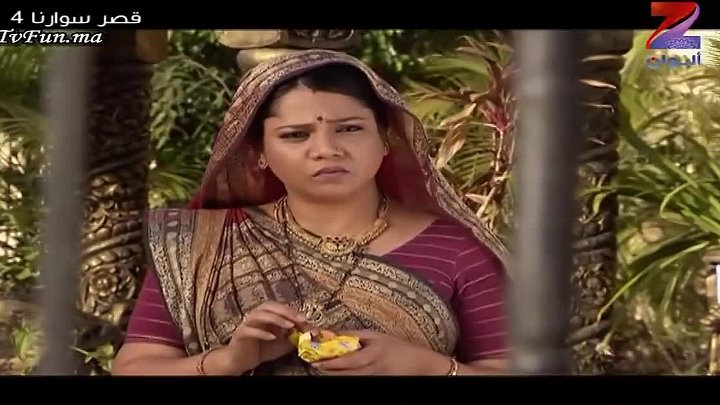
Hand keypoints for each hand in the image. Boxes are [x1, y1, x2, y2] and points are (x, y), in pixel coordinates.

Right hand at [223, 301, 308, 372]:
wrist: (242, 361)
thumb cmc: (262, 349)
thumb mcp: (283, 343)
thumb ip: (294, 337)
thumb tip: (310, 333)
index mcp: (266, 314)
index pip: (280, 308)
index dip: (293, 312)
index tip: (305, 320)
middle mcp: (256, 315)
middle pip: (269, 306)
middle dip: (286, 311)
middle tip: (299, 319)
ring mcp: (247, 324)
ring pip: (259, 315)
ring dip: (275, 319)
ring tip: (289, 326)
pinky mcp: (240, 334)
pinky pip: (249, 330)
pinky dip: (261, 333)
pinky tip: (272, 337)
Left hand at [312, 329, 446, 374]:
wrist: (416, 364)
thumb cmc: (396, 347)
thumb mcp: (377, 336)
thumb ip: (356, 335)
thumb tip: (336, 332)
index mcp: (372, 354)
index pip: (347, 360)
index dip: (330, 362)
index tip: (316, 359)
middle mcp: (371, 369)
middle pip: (344, 373)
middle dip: (327, 370)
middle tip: (313, 365)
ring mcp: (372, 377)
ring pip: (348, 379)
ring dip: (333, 375)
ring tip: (321, 370)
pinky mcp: (373, 381)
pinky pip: (356, 380)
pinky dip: (344, 376)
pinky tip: (336, 373)